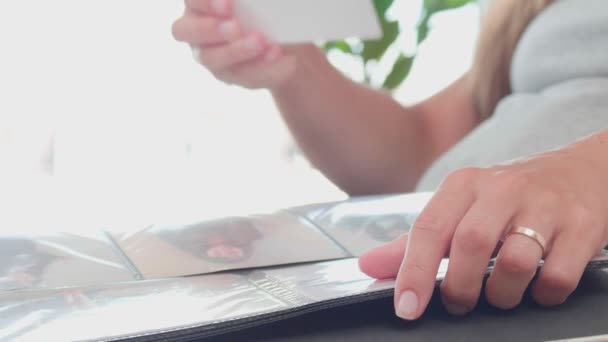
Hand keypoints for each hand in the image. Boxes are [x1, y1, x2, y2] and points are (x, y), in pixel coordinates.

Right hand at [172, 0, 296, 88]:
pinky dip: (263, 66)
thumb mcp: (253, 5)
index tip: (228, 5)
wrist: (283, 35)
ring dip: (237, 51)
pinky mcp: (233, 75)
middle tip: (235, 27)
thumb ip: (248, 3)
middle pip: (186, 32)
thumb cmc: (261, 9)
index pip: (192, 1)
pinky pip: (244, 75)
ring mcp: (211, 57)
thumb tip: (261, 1)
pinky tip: (278, 56)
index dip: (206, 3)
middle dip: (210, 29)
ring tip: (260, 42)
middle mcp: (196, 32)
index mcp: (198, 6)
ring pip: (212, 58)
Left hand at [359, 133, 607, 318]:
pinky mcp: (582, 226)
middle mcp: (502, 189)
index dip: (414, 272)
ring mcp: (545, 205)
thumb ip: (415, 241)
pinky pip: (557, 276)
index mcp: (464, 185)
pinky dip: (542, 295)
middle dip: (459, 288)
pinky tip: (536, 288)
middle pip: (470, 245)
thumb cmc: (511, 196)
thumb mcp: (460, 208)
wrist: (584, 170)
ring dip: (501, 295)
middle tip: (458, 303)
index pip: (429, 229)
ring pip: (515, 263)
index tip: (407, 308)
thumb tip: (369, 266)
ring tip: (498, 295)